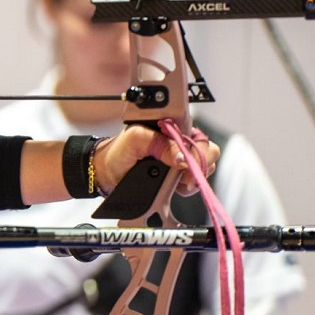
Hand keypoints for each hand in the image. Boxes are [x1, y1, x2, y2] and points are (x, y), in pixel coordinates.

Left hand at [94, 125, 219, 197]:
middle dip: (199, 167)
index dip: (198, 152)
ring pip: (204, 167)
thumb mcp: (134, 139)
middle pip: (208, 151)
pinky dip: (189, 186)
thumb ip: (158, 142)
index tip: (185, 166)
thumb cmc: (117, 151)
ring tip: (179, 183)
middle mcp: (180, 140)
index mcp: (172, 126)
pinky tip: (177, 188)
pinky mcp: (178, 173)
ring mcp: (180, 157)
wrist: (106, 173)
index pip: (199, 135)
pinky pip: (195, 180)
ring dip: (194, 178)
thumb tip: (181, 156)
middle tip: (185, 179)